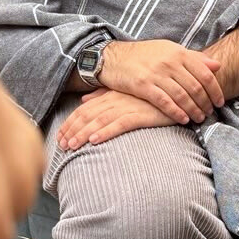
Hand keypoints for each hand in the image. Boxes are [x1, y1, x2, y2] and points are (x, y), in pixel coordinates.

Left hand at [57, 89, 176, 150]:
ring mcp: (128, 106)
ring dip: (83, 134)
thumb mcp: (125, 93)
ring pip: (100, 120)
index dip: (70, 123)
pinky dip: (106, 132)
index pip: (84, 109)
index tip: (60, 137)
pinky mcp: (141, 115)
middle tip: (61, 146)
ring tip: (72, 147)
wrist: (178, 92)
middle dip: (72, 130)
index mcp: (110, 95)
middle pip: (88, 115)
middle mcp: (116, 99)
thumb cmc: (150, 95)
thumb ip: (103, 96)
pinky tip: (95, 141)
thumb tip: (84, 101)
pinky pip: (119, 124)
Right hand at [100, 38, 223, 123]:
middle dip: (205, 103)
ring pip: (182, 95)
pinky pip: (164, 102)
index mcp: (178, 52)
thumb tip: (217, 65)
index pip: (205, 73)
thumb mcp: (170, 50)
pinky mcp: (143, 85)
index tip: (220, 102)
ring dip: (193, 110)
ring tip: (199, 118)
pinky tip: (183, 119)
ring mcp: (156, 73)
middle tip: (210, 113)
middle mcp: (169, 62)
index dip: (215, 90)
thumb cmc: (144, 55)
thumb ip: (193, 58)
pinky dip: (176, 112)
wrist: (113, 57)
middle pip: (195, 86)